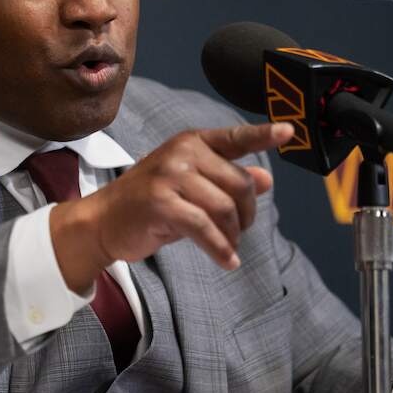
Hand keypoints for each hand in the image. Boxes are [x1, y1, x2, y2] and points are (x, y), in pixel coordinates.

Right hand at [49, 122, 293, 291]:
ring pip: (224, 208)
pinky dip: (221, 249)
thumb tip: (265, 178)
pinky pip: (205, 228)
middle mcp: (181, 153)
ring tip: (229, 246)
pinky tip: (227, 261)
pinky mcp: (161, 203)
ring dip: (234, 234)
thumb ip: (225, 179)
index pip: (235, 138)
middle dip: (247, 213)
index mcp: (191, 143)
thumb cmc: (148, 203)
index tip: (290, 131)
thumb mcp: (189, 186)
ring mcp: (169, 176)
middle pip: (238, 183)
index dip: (264, 135)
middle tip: (241, 230)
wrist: (102, 221)